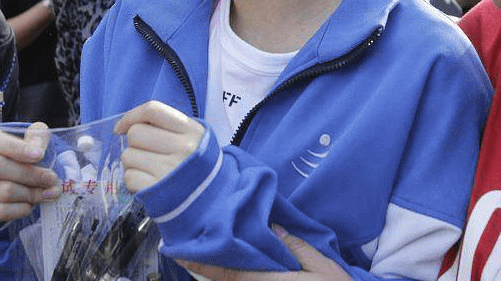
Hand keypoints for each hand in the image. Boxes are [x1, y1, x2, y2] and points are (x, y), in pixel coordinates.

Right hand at [0, 122, 58, 223]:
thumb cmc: (14, 156)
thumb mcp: (25, 140)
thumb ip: (35, 136)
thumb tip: (38, 147)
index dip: (16, 147)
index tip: (40, 155)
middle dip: (30, 174)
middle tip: (51, 179)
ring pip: (1, 191)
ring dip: (29, 193)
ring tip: (45, 193)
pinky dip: (19, 209)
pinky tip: (29, 205)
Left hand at [115, 100, 205, 191]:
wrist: (213, 200)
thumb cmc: (196, 166)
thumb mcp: (194, 138)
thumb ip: (168, 126)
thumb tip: (127, 126)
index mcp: (192, 130)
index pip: (152, 111)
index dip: (131, 116)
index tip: (121, 128)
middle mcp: (183, 148)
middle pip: (135, 133)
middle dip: (134, 144)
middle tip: (147, 154)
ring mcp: (170, 170)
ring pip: (128, 156)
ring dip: (133, 163)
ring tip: (150, 170)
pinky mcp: (158, 191)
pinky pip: (129, 177)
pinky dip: (134, 181)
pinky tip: (148, 183)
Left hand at [177, 227, 350, 280]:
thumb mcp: (320, 266)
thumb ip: (295, 246)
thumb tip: (272, 226)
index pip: (227, 274)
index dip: (201, 264)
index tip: (180, 252)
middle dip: (212, 269)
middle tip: (198, 248)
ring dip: (227, 275)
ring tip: (216, 257)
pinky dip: (240, 279)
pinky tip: (246, 267)